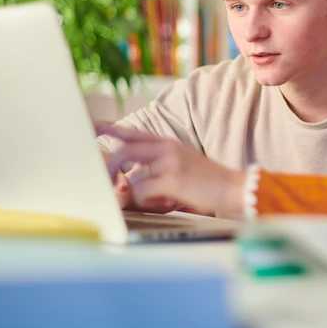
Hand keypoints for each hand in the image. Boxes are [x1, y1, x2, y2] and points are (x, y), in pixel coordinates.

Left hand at [95, 123, 246, 215]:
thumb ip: (156, 168)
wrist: (234, 188)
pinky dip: (150, 202)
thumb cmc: (207, 183)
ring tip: (158, 199)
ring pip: (133, 178)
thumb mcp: (181, 166)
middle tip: (100, 181)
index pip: (132, 133)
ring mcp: (169, 162)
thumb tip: (130, 181)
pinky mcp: (172, 178)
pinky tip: (169, 202)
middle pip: (124, 151)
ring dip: (138, 195)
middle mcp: (166, 148)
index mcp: (167, 143)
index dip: (110, 128)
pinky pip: (144, 192)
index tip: (91, 125)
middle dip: (108, 168)